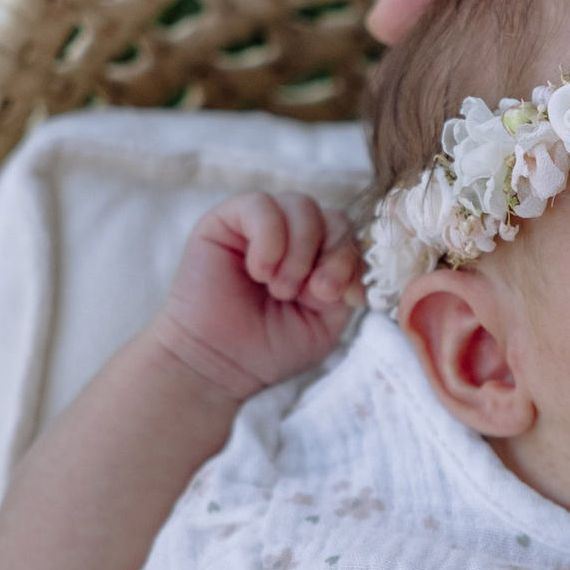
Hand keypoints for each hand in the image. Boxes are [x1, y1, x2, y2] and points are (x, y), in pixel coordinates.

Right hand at [150, 192, 362, 402]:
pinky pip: (262, 205)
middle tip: (312, 293)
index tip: (343, 297)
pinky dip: (270, 239)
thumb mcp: (324, 323)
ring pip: (302, 205)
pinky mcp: (226, 220)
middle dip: (332, 255)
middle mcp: (293, 237)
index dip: (353, 261)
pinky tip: (260, 271)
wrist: (216, 364)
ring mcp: (261, 225)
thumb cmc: (267, 348)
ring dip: (300, 251)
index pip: (352, 237)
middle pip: (333, 216)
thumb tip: (352, 257)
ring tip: (279, 289)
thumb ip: (345, 285)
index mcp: (319, 259)